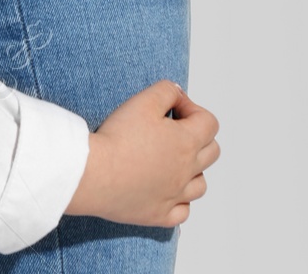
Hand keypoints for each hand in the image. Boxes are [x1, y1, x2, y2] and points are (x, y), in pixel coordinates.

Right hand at [66, 82, 219, 226]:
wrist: (95, 174)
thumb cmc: (118, 138)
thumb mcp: (144, 100)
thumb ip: (167, 91)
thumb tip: (178, 94)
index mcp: (187, 143)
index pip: (210, 122)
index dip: (192, 108)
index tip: (172, 107)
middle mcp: (187, 171)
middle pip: (212, 152)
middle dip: (198, 136)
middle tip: (173, 130)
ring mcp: (175, 196)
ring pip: (201, 185)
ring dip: (193, 170)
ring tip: (170, 160)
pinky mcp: (160, 215)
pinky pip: (183, 212)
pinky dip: (180, 201)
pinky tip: (166, 190)